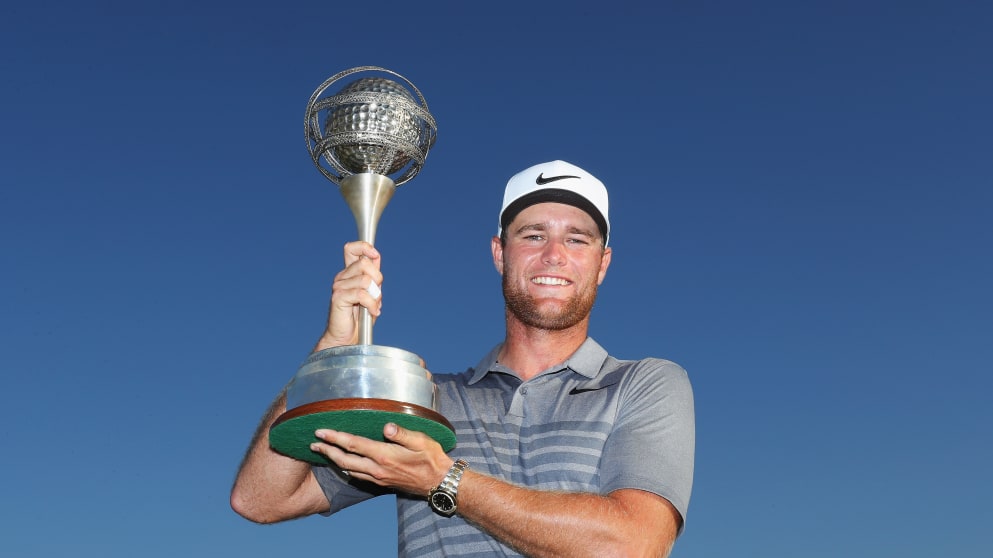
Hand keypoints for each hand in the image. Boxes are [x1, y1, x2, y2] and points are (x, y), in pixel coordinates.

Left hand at [310, 423, 452, 496]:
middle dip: (326, 450)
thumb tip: (386, 427)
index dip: (335, 437)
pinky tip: (342, 465)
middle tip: (312, 443)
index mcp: (384, 456)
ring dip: (333, 460)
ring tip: (322, 451)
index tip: (319, 431)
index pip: (354, 445)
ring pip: (348, 470)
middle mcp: (377, 469)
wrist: (438, 483)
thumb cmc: (432, 459)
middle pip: (344, 460)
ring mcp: (378, 478)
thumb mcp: (422, 441)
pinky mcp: (381, 483)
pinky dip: (345, 469)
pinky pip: (357, 476)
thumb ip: (402, 433)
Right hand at [315, 241, 383, 349]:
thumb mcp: (371, 293)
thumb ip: (373, 277)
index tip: (375, 255)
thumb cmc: (359, 317)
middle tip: (377, 294)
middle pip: (364, 263)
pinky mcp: (338, 297)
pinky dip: (371, 304)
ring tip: (374, 306)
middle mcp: (342, 277)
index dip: (364, 247)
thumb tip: (376, 259)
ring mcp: (338, 286)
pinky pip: (361, 294)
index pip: (351, 249)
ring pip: (365, 280)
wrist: (346, 337)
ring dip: (375, 295)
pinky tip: (372, 312)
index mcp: (349, 273)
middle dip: (377, 279)